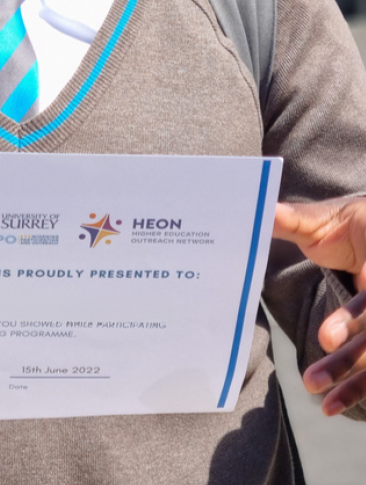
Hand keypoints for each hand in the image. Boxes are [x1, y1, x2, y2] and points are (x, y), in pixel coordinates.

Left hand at [274, 197, 365, 414]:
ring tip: (313, 389)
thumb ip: (295, 219)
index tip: (328, 337)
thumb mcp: (323, 220)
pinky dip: (355, 387)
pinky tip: (333, 407)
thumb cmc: (347, 226)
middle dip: (350, 351)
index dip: (354, 317)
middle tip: (317, 364)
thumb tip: (263, 210)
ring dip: (350, 377)